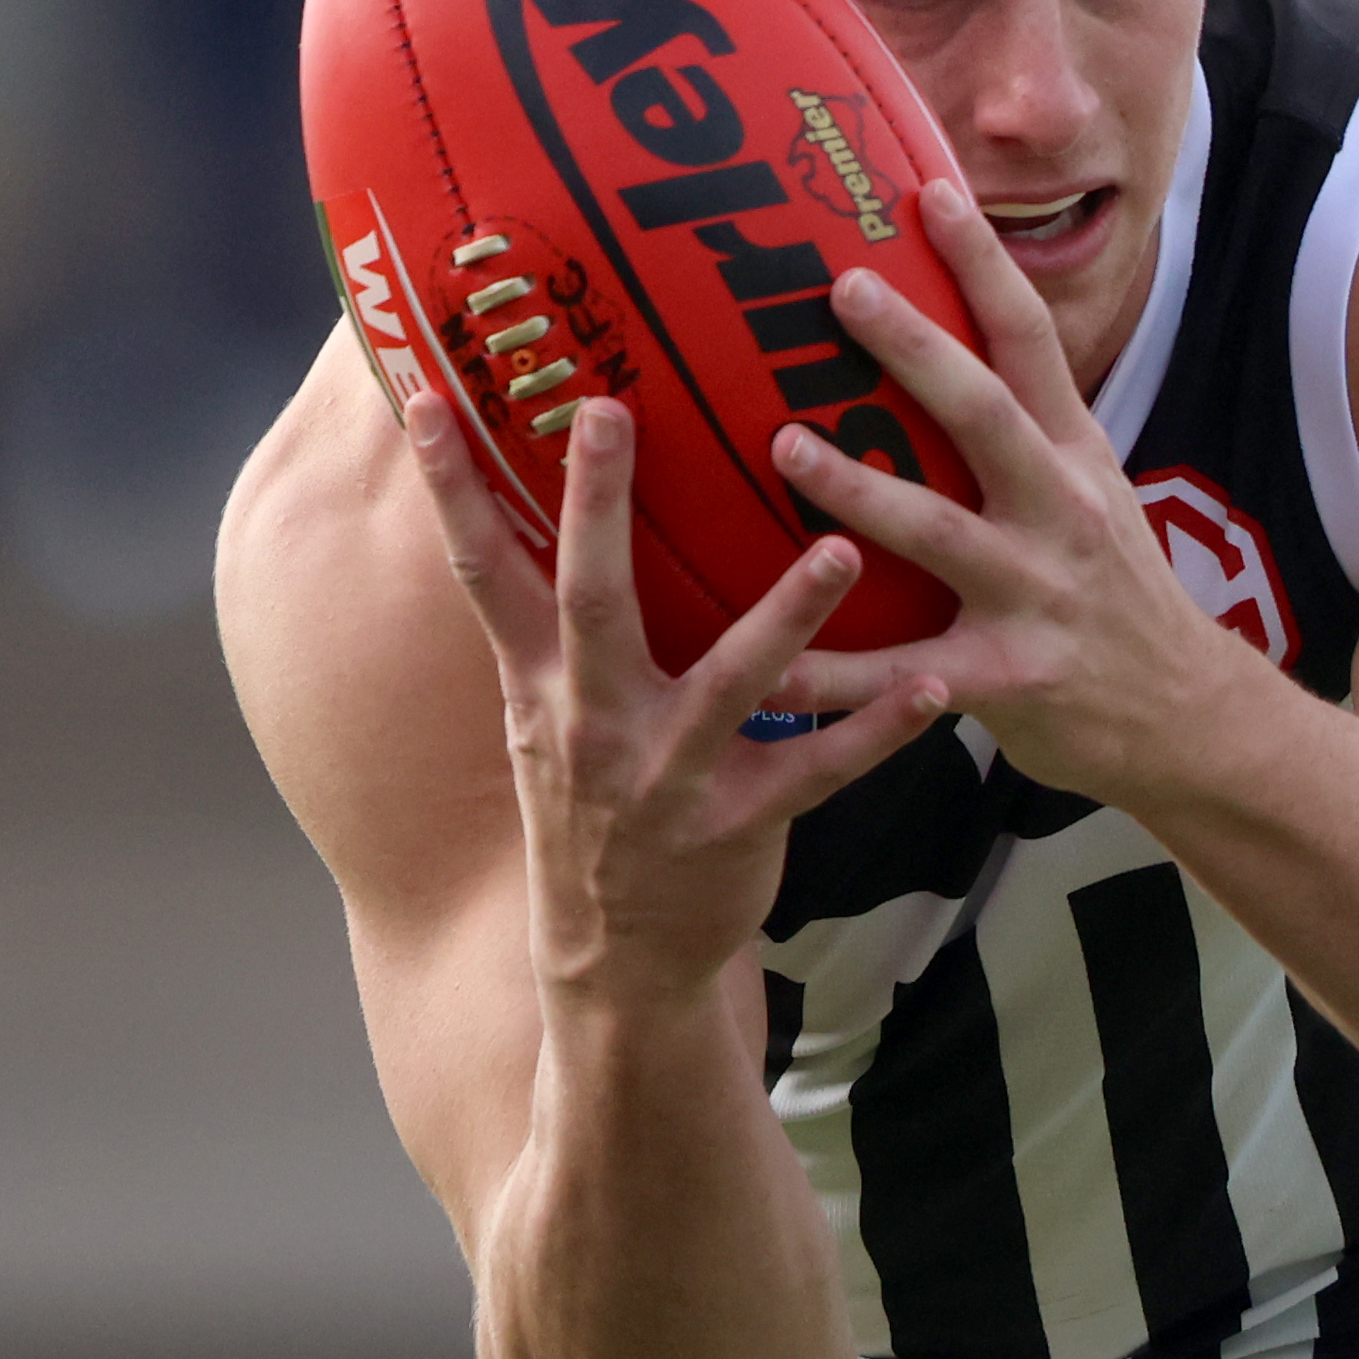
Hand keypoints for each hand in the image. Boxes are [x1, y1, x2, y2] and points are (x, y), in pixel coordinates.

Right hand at [410, 395, 947, 1013]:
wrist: (615, 958)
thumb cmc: (591, 809)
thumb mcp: (545, 723)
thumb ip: (555, 628)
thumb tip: (552, 505)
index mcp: (540, 685)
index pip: (481, 572)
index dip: (448, 489)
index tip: (426, 400)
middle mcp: (595, 723)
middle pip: (592, 599)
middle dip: (596, 506)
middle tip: (609, 409)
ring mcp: (669, 776)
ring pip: (733, 681)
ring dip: (788, 612)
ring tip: (841, 547)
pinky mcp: (741, 824)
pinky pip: (819, 769)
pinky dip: (877, 731)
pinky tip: (932, 687)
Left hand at [763, 171, 1292, 809]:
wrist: (1187, 719)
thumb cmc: (1113, 595)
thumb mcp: (1091, 493)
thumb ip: (1024, 430)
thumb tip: (935, 346)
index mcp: (1076, 456)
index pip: (1033, 340)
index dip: (985, 265)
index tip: (932, 192)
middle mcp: (1062, 512)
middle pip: (986, 414)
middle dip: (914, 350)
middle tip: (841, 288)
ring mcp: (1039, 595)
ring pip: (940, 533)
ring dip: (859, 490)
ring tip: (786, 449)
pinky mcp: (1013, 679)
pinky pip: (904, 676)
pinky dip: (836, 674)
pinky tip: (772, 664)